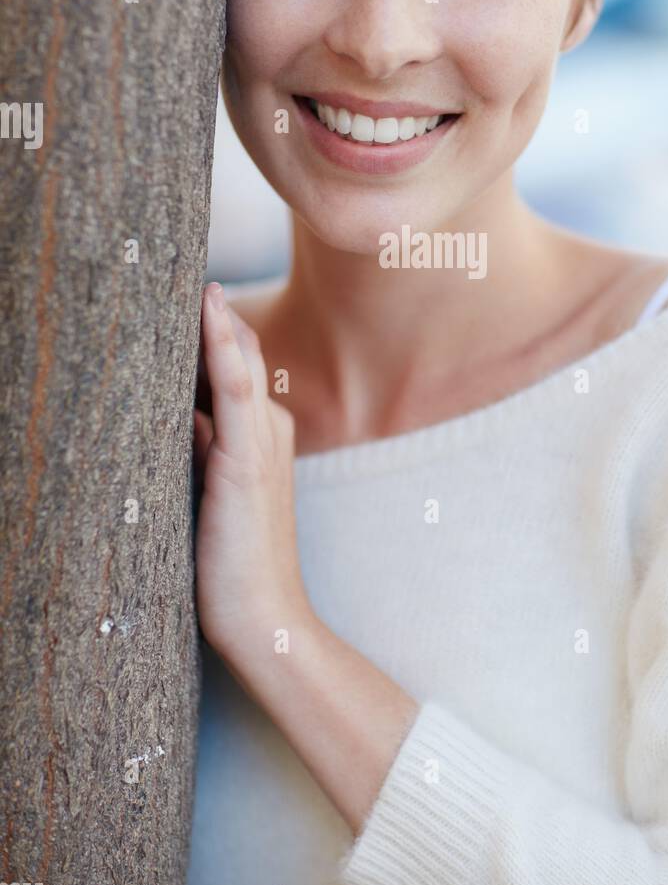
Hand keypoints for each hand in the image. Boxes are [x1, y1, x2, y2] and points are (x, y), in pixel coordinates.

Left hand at [193, 281, 313, 665]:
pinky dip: (223, 345)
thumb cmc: (234, 566)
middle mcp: (269, 429)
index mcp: (262, 437)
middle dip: (213, 312)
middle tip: (181, 265)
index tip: (185, 289)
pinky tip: (210, 308)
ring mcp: (263, 442)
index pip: (235, 367)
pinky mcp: (246, 461)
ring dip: (217, 315)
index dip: (212, 328)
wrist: (263, 619)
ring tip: (193, 269)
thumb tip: (181, 413)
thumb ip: (203, 450)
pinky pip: (236, 388)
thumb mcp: (214, 494)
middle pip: (240, 353)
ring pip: (240, 360)